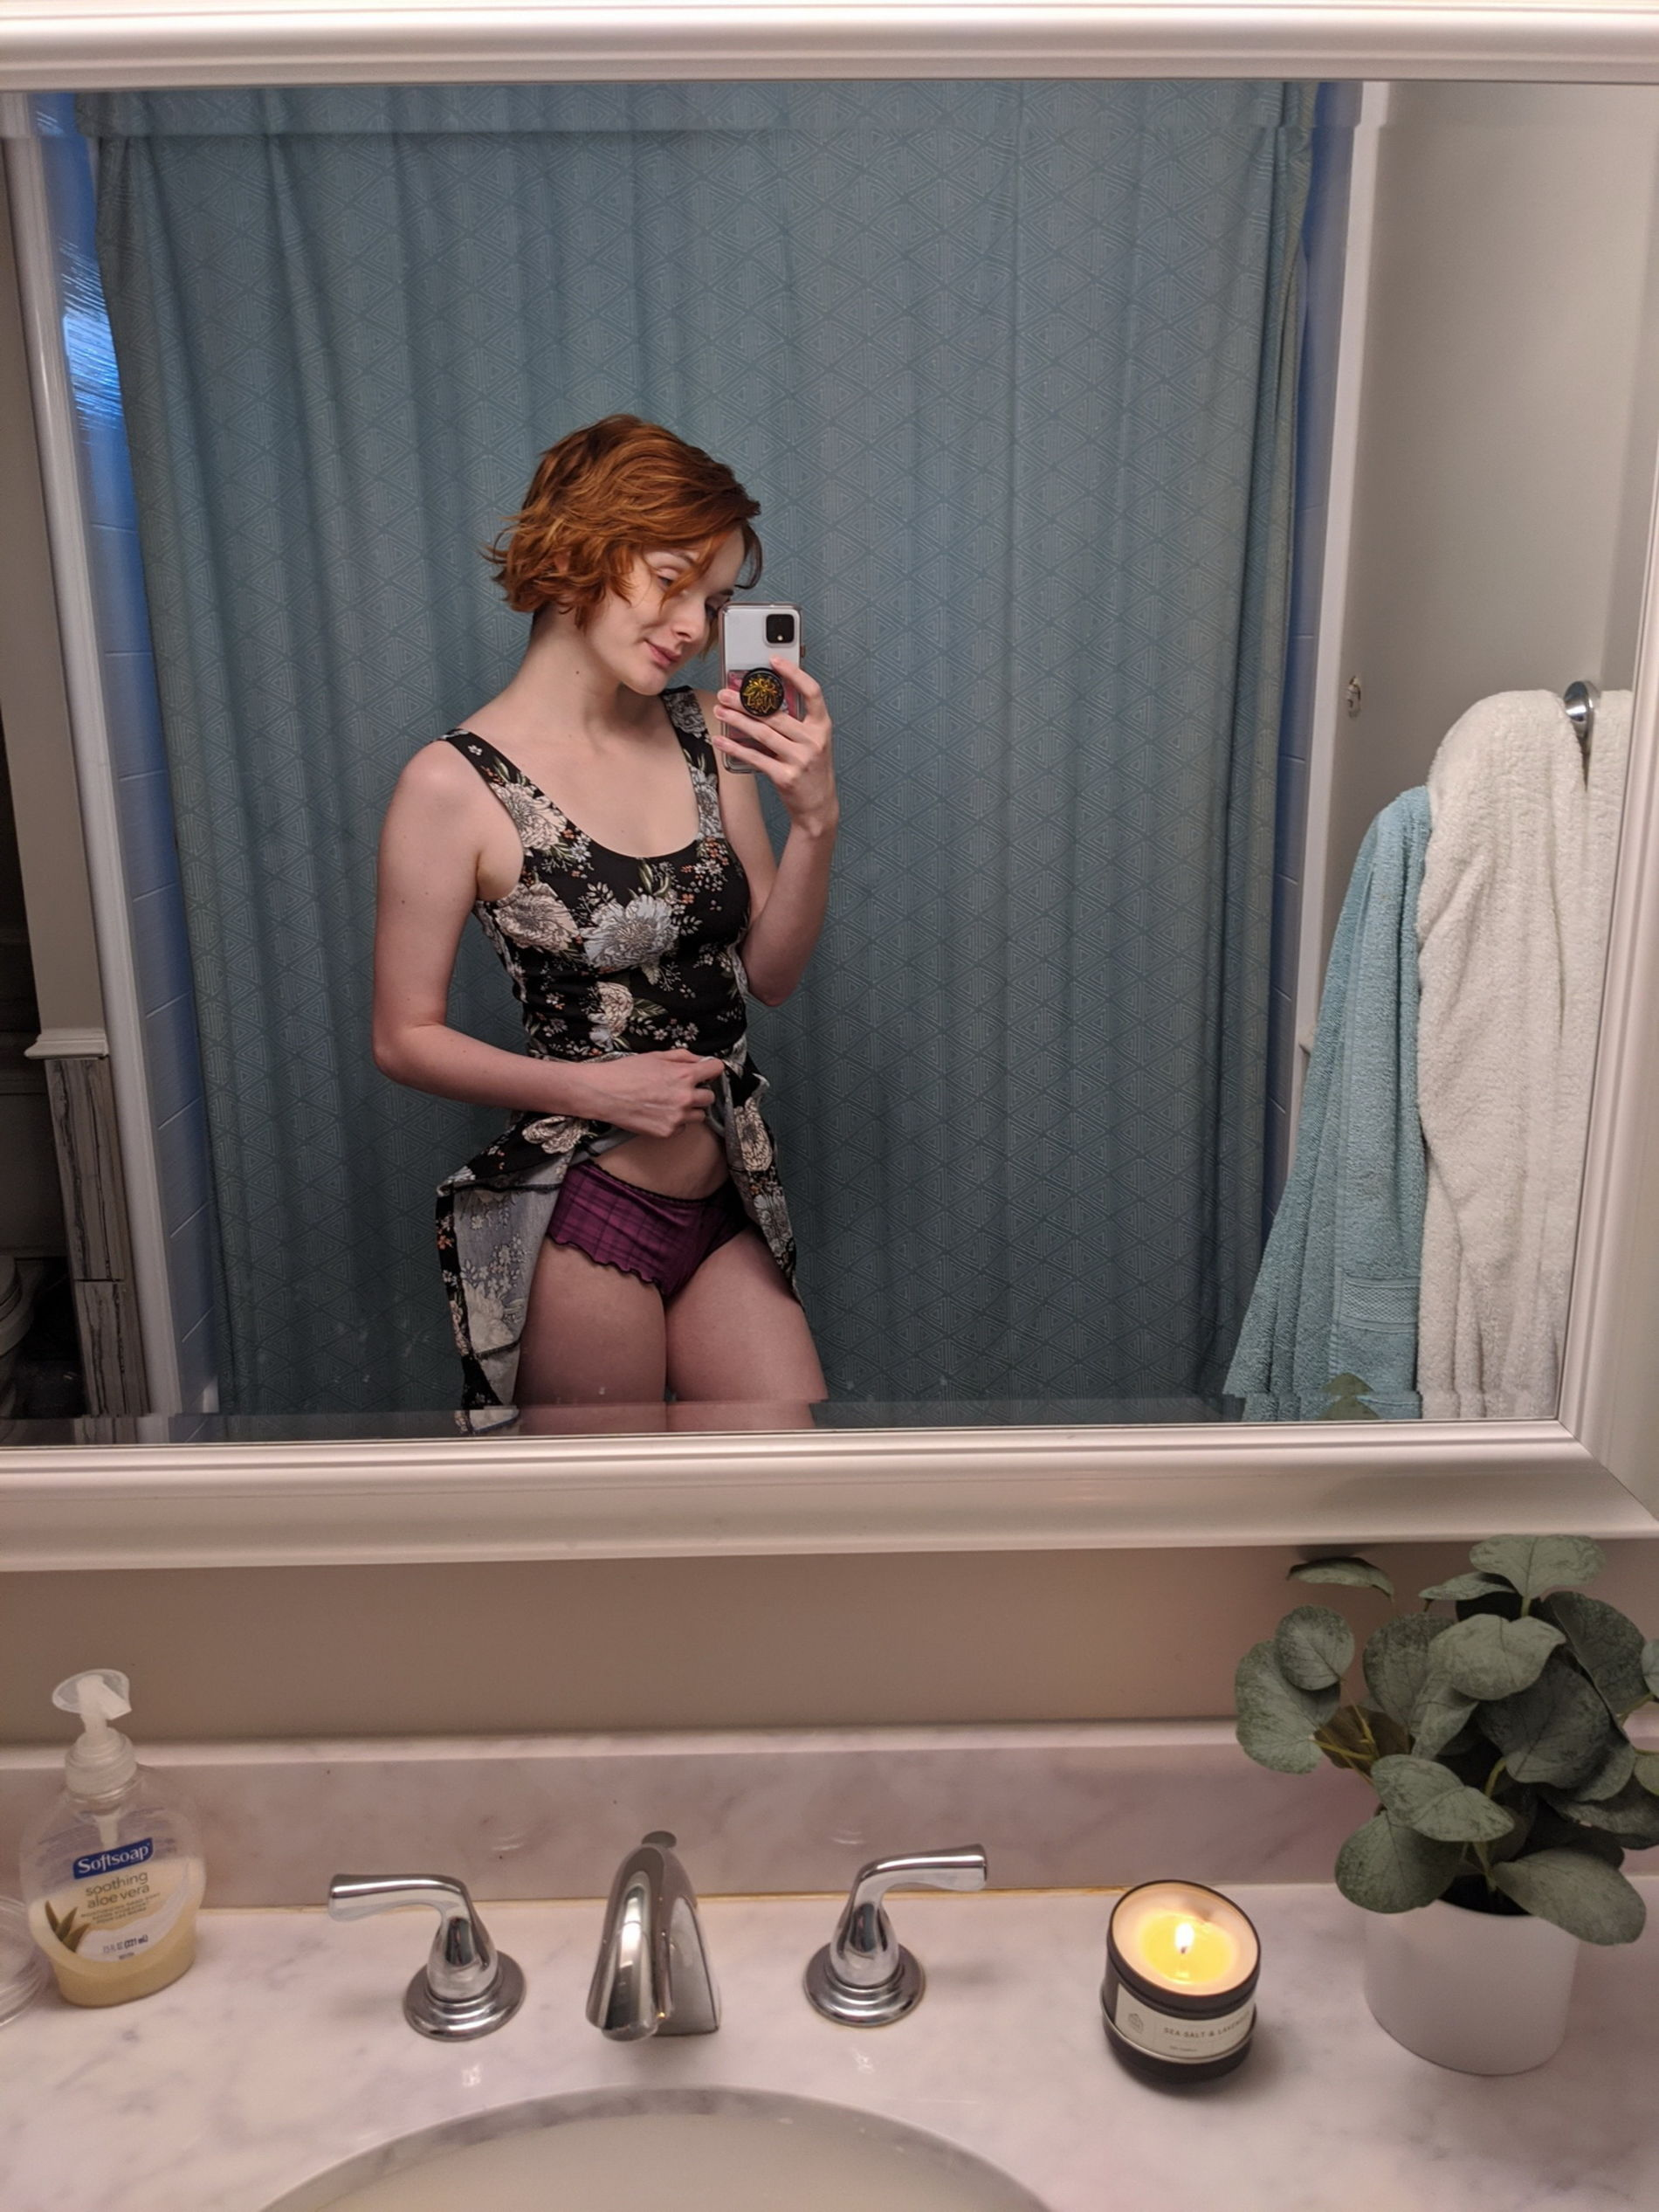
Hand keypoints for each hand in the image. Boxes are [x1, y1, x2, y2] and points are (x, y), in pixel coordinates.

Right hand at [572, 1049, 725, 1137]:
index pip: (716, 1069)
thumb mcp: (655, 1056)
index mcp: (684, 1075)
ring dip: (690, 1110)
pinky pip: (682, 1128)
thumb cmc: (625, 1072)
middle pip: (710, 1096)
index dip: (711, 1069)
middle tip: (683, 1090)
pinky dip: (675, 1122)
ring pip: (699, 1115)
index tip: (707, 1071)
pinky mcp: (667, 1132)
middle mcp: (685, 1097)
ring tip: (670, 1103)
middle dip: (699, 1092)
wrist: (603, 1093)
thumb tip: (699, 1060)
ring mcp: (677, 1117)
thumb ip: (682, 1057)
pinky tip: (660, 1113)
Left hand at [714, 657, 837, 834]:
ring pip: (762, 733)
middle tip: (726, 692)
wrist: (819, 807)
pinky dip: (735, 748)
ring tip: (720, 710)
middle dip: (746, 701)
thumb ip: (796, 723)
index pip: (812, 692)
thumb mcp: (813, 743)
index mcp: (822, 727)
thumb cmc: (813, 771)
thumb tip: (764, 702)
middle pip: (776, 714)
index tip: (774, 661)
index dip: (794, 674)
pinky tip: (721, 740)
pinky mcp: (785, 776)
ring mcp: (800, 759)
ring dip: (737, 720)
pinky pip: (755, 758)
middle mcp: (813, 741)